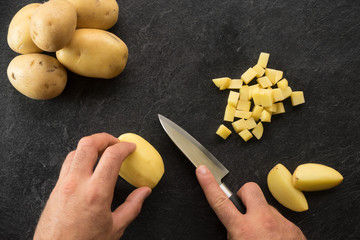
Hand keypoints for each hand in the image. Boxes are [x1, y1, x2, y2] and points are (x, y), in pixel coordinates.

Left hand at [33, 133, 151, 239]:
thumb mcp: (115, 228)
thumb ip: (132, 207)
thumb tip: (144, 192)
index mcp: (97, 192)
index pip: (112, 155)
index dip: (125, 147)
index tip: (130, 148)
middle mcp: (77, 183)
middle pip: (89, 143)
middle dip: (105, 137)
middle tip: (115, 142)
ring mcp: (63, 184)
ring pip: (76, 150)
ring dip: (91, 146)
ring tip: (102, 151)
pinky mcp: (55, 188)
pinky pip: (67, 163)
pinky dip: (80, 157)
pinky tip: (88, 165)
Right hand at [196, 165, 305, 239]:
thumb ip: (232, 235)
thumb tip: (232, 230)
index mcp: (244, 229)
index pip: (220, 201)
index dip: (208, 184)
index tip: (202, 170)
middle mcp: (263, 221)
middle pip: (249, 189)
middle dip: (244, 196)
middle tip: (243, 211)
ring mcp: (281, 223)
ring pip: (266, 207)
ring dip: (261, 217)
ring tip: (263, 237)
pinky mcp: (295, 228)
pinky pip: (280, 220)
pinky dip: (275, 228)